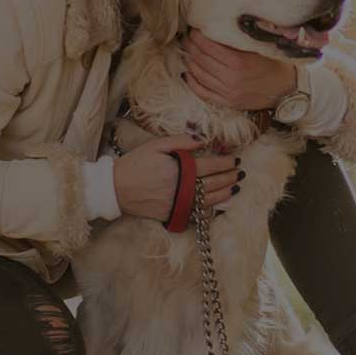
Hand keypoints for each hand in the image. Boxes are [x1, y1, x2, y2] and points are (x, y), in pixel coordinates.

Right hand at [112, 135, 243, 221]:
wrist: (115, 189)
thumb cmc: (135, 164)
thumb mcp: (156, 145)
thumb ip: (181, 141)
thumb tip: (203, 139)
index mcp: (180, 168)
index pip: (211, 165)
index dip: (226, 162)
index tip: (235, 159)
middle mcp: (182, 188)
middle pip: (214, 183)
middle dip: (230, 177)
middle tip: (240, 173)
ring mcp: (178, 203)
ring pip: (210, 201)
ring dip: (225, 194)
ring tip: (235, 188)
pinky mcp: (173, 215)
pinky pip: (197, 214)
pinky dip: (210, 210)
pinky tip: (218, 205)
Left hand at [181, 32, 295, 110]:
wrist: (287, 89)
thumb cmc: (274, 64)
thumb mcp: (258, 49)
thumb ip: (237, 42)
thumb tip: (215, 31)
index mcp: (239, 62)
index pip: (209, 46)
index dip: (198, 37)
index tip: (194, 30)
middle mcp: (231, 78)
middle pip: (202, 59)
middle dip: (191, 46)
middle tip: (187, 38)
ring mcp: (228, 93)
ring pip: (200, 75)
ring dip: (190, 62)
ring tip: (187, 52)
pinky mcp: (228, 103)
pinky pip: (203, 93)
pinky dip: (193, 83)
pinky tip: (187, 74)